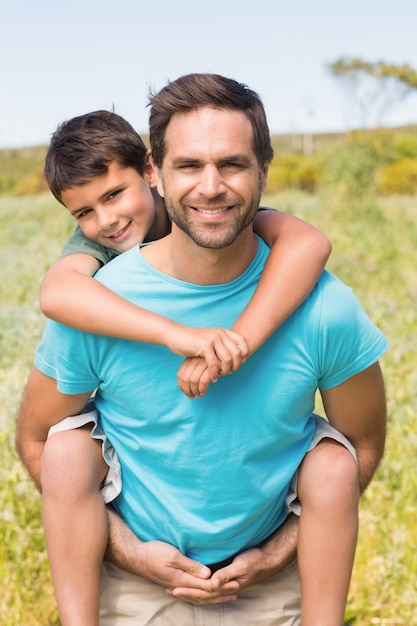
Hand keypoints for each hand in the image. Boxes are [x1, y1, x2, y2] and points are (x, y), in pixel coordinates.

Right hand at [122, 540, 239, 603]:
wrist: (136, 556)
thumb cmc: (153, 553)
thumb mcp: (173, 555)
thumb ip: (190, 565)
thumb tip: (208, 574)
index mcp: (182, 579)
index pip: (206, 586)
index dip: (222, 585)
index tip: (235, 583)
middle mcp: (181, 585)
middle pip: (204, 593)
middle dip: (221, 592)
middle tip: (236, 590)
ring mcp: (177, 584)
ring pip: (198, 594)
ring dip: (213, 594)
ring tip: (226, 594)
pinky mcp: (174, 581)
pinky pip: (191, 592)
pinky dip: (202, 594)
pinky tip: (204, 593)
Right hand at [168, 327, 248, 397]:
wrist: (175, 335)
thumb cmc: (193, 342)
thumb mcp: (211, 341)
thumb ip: (222, 346)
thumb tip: (237, 359)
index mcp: (224, 332)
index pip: (243, 343)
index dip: (244, 356)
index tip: (237, 365)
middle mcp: (221, 333)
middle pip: (238, 353)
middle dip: (235, 366)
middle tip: (228, 373)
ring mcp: (213, 338)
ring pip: (227, 359)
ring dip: (225, 371)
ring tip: (220, 376)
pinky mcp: (204, 345)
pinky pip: (214, 363)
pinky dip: (214, 373)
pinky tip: (213, 378)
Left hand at [170, 514, 298, 602]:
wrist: (268, 559)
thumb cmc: (255, 561)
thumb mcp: (241, 565)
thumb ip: (226, 574)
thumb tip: (211, 583)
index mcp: (226, 586)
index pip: (204, 592)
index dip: (189, 591)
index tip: (175, 589)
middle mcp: (224, 587)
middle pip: (201, 594)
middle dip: (186, 592)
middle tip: (170, 590)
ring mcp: (224, 583)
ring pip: (204, 592)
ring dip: (190, 591)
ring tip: (177, 590)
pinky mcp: (225, 577)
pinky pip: (208, 585)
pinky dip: (199, 586)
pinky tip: (193, 584)